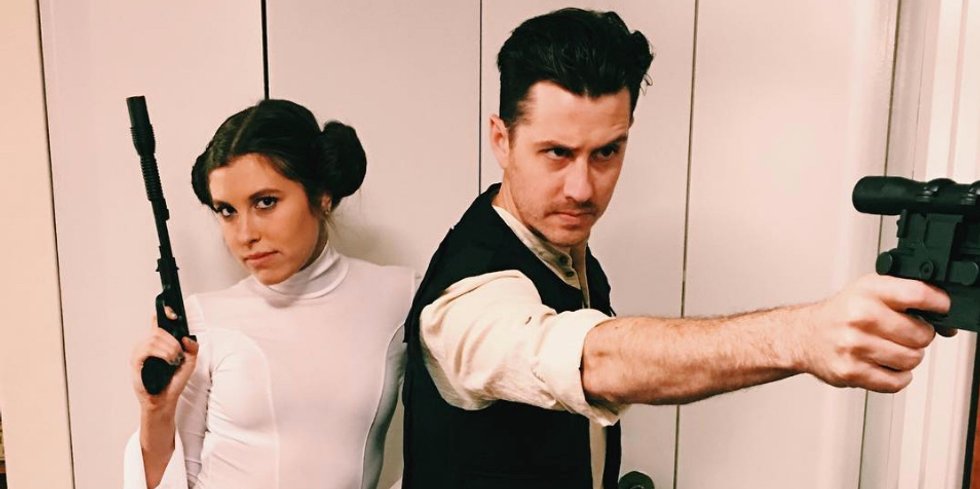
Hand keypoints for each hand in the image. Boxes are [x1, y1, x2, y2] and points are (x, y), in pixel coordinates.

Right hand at [130, 306, 198, 413]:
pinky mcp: (136, 360)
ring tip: (174, 360)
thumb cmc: (174, 381)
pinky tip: (168, 361)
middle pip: (159, 330)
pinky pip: (147, 348)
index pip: (157, 321)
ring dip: (169, 348)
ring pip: (154, 338)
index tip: (174, 314)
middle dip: (173, 340)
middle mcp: (148, 344)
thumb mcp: (190, 362)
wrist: (165, 400)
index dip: (164, 313)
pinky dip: (162, 353)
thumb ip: (193, 347)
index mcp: (159, 342)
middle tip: (179, 354)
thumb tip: (186, 337)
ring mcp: (140, 351)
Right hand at [800, 274, 949, 392]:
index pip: (918, 294)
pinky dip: (897, 377)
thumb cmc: (841, 314)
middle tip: (905, 335)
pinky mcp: (851, 371)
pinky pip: (896, 381)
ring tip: (891, 350)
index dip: (938, 304)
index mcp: (868, 290)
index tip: (941, 309)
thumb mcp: (869, 291)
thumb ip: (906, 297)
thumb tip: (945, 321)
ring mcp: (854, 345)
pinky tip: (884, 365)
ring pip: (911, 360)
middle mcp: (860, 315)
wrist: (804, 335)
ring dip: (908, 358)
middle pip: (921, 334)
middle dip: (920, 337)